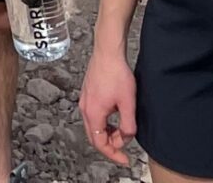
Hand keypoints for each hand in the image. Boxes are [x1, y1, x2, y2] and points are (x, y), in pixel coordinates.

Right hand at [78, 47, 137, 164]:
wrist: (107, 52)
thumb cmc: (117, 74)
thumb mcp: (128, 103)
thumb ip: (128, 125)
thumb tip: (126, 137)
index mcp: (93, 113)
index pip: (100, 143)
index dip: (113, 154)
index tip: (125, 160)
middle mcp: (85, 108)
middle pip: (94, 137)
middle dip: (110, 145)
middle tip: (124, 147)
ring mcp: (84, 101)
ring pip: (93, 126)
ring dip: (107, 133)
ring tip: (122, 131)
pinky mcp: (87, 94)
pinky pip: (93, 116)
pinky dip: (104, 123)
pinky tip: (115, 117)